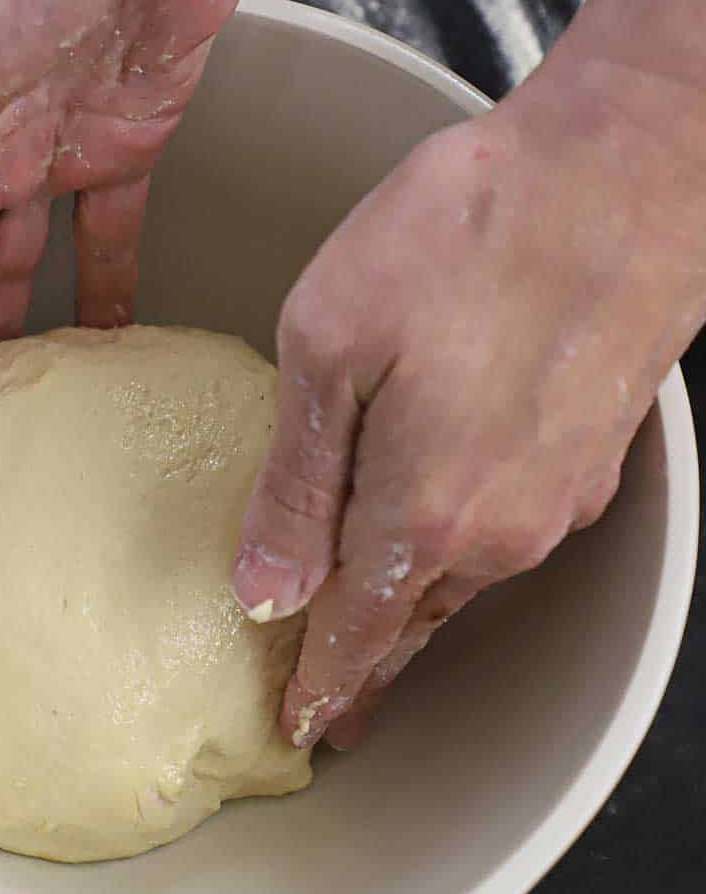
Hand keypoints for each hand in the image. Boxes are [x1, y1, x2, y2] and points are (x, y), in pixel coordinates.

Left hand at [232, 90, 704, 750]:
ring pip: (462, 583)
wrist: (627, 162)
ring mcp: (554, 496)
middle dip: (366, 670)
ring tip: (374, 638)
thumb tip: (265, 589)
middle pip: (410, 623)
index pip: (354, 637)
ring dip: (411, 616)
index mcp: (419, 509)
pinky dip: (461, 558)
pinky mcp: (590, 458)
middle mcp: (497, 527)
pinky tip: (441, 540)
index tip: (299, 731)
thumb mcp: (329, 346)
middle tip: (332, 709)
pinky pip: (507, 536)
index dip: (320, 688)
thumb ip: (298, 484)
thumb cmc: (464, 234)